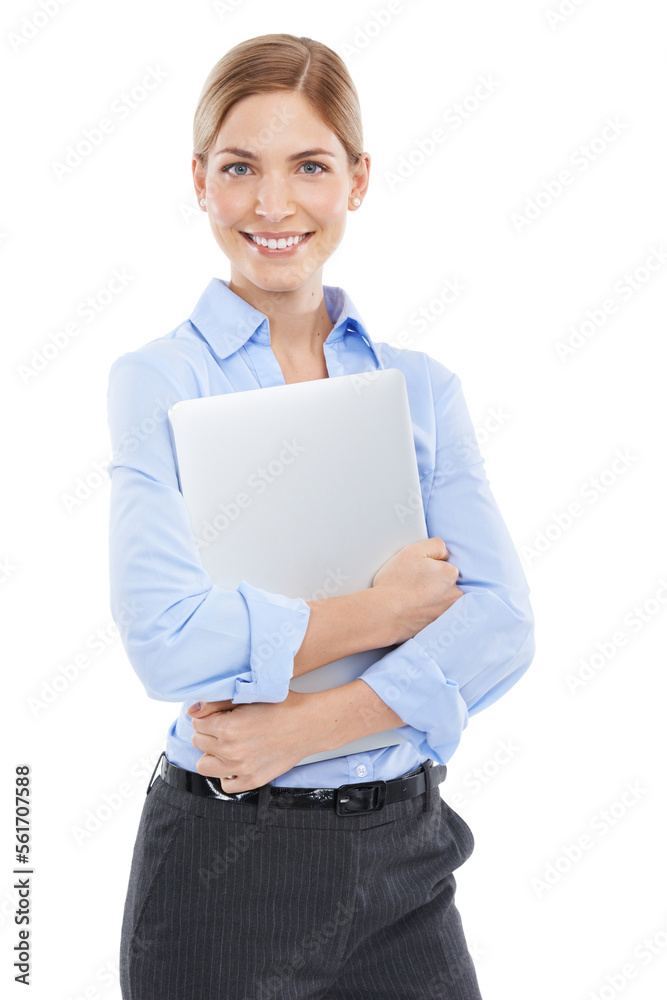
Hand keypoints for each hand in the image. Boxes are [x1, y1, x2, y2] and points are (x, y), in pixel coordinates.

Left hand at [186, 690, 326, 792]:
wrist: (310, 724)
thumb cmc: (283, 705)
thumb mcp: (249, 695)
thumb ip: (216, 703)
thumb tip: (191, 711)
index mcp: (228, 727)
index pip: (197, 723)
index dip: (207, 716)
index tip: (219, 713)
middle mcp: (231, 751)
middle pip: (198, 742)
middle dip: (208, 732)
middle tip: (224, 726)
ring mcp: (242, 769)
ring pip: (204, 766)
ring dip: (211, 754)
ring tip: (225, 744)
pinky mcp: (253, 780)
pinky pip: (225, 785)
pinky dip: (227, 774)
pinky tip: (235, 760)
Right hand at [372, 536, 462, 641]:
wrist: (384, 614)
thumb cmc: (396, 583)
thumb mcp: (413, 551)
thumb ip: (435, 545)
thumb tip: (445, 553)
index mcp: (450, 574)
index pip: (446, 567)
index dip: (430, 568)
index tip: (417, 574)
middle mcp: (455, 595)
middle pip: (447, 585)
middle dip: (434, 584)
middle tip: (413, 586)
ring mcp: (448, 613)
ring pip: (442, 601)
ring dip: (432, 599)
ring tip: (412, 599)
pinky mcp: (439, 627)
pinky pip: (436, 616)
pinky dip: (427, 613)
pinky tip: (414, 611)